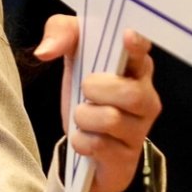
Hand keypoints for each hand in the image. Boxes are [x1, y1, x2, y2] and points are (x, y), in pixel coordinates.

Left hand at [33, 16, 159, 191]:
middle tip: (86, 90)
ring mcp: (140, 129)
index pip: (144, 51)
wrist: (85, 140)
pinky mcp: (126, 156)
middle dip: (96, 90)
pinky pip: (99, 145)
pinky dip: (81, 140)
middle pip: (130, 93)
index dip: (137, 44)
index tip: (127, 35)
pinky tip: (84, 138)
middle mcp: (146, 96)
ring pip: (112, 120)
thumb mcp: (73, 55)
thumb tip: (44, 50)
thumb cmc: (86, 90)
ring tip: (83, 116)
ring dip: (84, 117)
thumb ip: (61, 34)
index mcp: (135, 66)